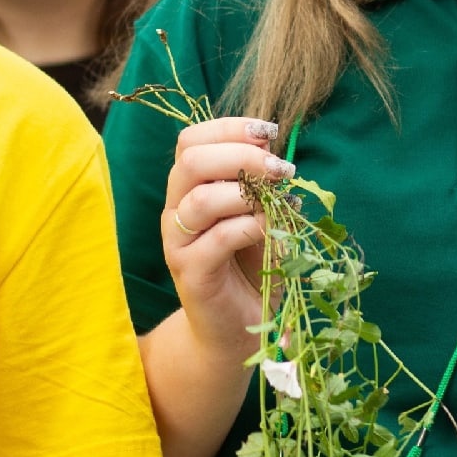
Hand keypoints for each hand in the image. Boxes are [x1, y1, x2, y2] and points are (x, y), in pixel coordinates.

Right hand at [162, 117, 295, 349]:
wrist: (238, 327)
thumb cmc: (251, 265)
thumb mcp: (260, 214)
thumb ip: (260, 184)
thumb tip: (273, 149)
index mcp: (189, 187)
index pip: (191, 141)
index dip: (229, 128)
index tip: (269, 132)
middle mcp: (176, 210)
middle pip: (191, 162)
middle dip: (241, 155)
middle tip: (280, 169)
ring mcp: (178, 242)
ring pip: (200, 199)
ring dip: (247, 192)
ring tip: (281, 197)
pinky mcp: (190, 272)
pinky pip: (216, 238)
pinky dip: (249, 226)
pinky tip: (272, 227)